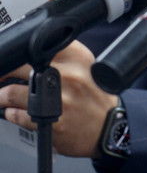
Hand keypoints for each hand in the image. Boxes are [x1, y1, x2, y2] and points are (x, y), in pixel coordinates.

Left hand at [0, 40, 117, 157]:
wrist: (109, 128)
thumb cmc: (96, 98)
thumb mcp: (87, 68)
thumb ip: (62, 56)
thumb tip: (30, 54)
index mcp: (77, 58)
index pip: (37, 44)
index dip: (19, 52)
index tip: (13, 58)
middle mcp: (67, 76)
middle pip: (18, 67)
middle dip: (4, 72)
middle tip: (2, 76)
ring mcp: (57, 99)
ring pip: (10, 93)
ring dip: (1, 96)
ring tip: (1, 97)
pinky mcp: (48, 121)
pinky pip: (16, 115)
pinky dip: (10, 114)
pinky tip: (15, 112)